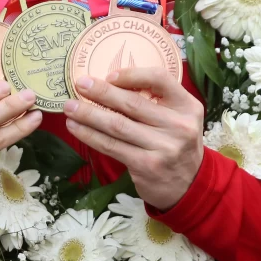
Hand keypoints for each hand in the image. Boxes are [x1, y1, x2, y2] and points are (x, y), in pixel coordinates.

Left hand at [64, 68, 204, 210]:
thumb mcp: (179, 118)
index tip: (109, 75)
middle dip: (101, 92)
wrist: (190, 186)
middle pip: (133, 103)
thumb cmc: (176, 144)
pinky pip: (112, 146)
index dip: (132, 74)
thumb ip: (157, 101)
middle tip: (80, 84)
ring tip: (70, 107)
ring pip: (118, 125)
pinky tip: (76, 127)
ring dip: (89, 114)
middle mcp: (179, 126)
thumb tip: (110, 83)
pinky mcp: (146, 166)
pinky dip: (90, 135)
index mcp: (188, 106)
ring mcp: (163, 148)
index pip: (160, 79)